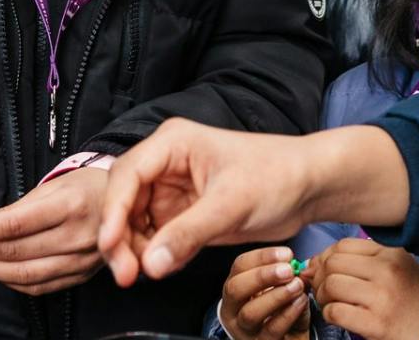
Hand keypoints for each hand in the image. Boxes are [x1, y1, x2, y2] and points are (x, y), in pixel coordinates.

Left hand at [0, 167, 105, 295]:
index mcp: (70, 205)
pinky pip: (38, 287)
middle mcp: (77, 236)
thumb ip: (13, 208)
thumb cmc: (87, 188)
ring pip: (23, 275)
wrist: (125, 204)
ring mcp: (81, 261)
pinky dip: (9, 280)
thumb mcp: (53, 186)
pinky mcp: (80, 277)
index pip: (13, 225)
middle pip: (15, 252)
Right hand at [98, 120, 407, 285]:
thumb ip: (187, 234)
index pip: (126, 175)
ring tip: (144, 275)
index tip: (109, 243)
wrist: (309, 186)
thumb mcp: (231, 204)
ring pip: (135, 223)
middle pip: (123, 201)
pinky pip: (156, 237)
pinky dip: (155, 255)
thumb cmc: (276, 176)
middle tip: (127, 274)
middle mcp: (165, 164)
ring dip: (135, 250)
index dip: (112, 210)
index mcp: (172, 144)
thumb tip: (149, 265)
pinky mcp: (183, 214)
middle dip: (120, 237)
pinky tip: (166, 266)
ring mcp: (172, 190)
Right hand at [219, 247, 308, 339]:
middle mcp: (233, 310)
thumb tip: (297, 265)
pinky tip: (300, 302)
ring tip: (297, 286)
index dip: (262, 257)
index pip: (239, 266)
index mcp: (236, 289)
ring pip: (250, 313)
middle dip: (262, 276)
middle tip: (288, 270)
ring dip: (276, 296)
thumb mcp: (279, 290)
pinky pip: (271, 330)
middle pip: (235, 289)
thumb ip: (285, 277)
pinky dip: (287, 314)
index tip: (287, 254)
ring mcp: (244, 330)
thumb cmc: (281, 312)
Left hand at [308, 239, 418, 339]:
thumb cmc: (408, 296)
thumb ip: (356, 260)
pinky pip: (336, 311)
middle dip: (320, 277)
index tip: (324, 270)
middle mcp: (388, 272)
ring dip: (323, 296)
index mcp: (391, 254)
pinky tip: (338, 316)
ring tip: (331, 302)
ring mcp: (383, 298)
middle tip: (324, 288)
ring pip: (331, 285)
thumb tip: (312, 263)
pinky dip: (329, 314)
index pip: (343, 246)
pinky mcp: (376, 324)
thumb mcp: (391, 267)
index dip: (325, 258)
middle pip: (333, 264)